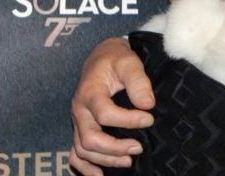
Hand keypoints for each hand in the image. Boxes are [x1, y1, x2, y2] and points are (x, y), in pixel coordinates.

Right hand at [69, 37, 154, 175]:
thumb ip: (139, 81)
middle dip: (114, 147)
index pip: (104, 113)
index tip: (149, 119)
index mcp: (90, 92)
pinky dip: (85, 168)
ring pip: (82, 149)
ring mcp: (78, 122)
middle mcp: (79, 109)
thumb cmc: (116, 60)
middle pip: (89, 138)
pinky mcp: (80, 129)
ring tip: (128, 161)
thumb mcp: (129, 62)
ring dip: (105, 159)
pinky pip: (75, 153)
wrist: (101, 58)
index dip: (128, 120)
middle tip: (138, 147)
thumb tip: (148, 104)